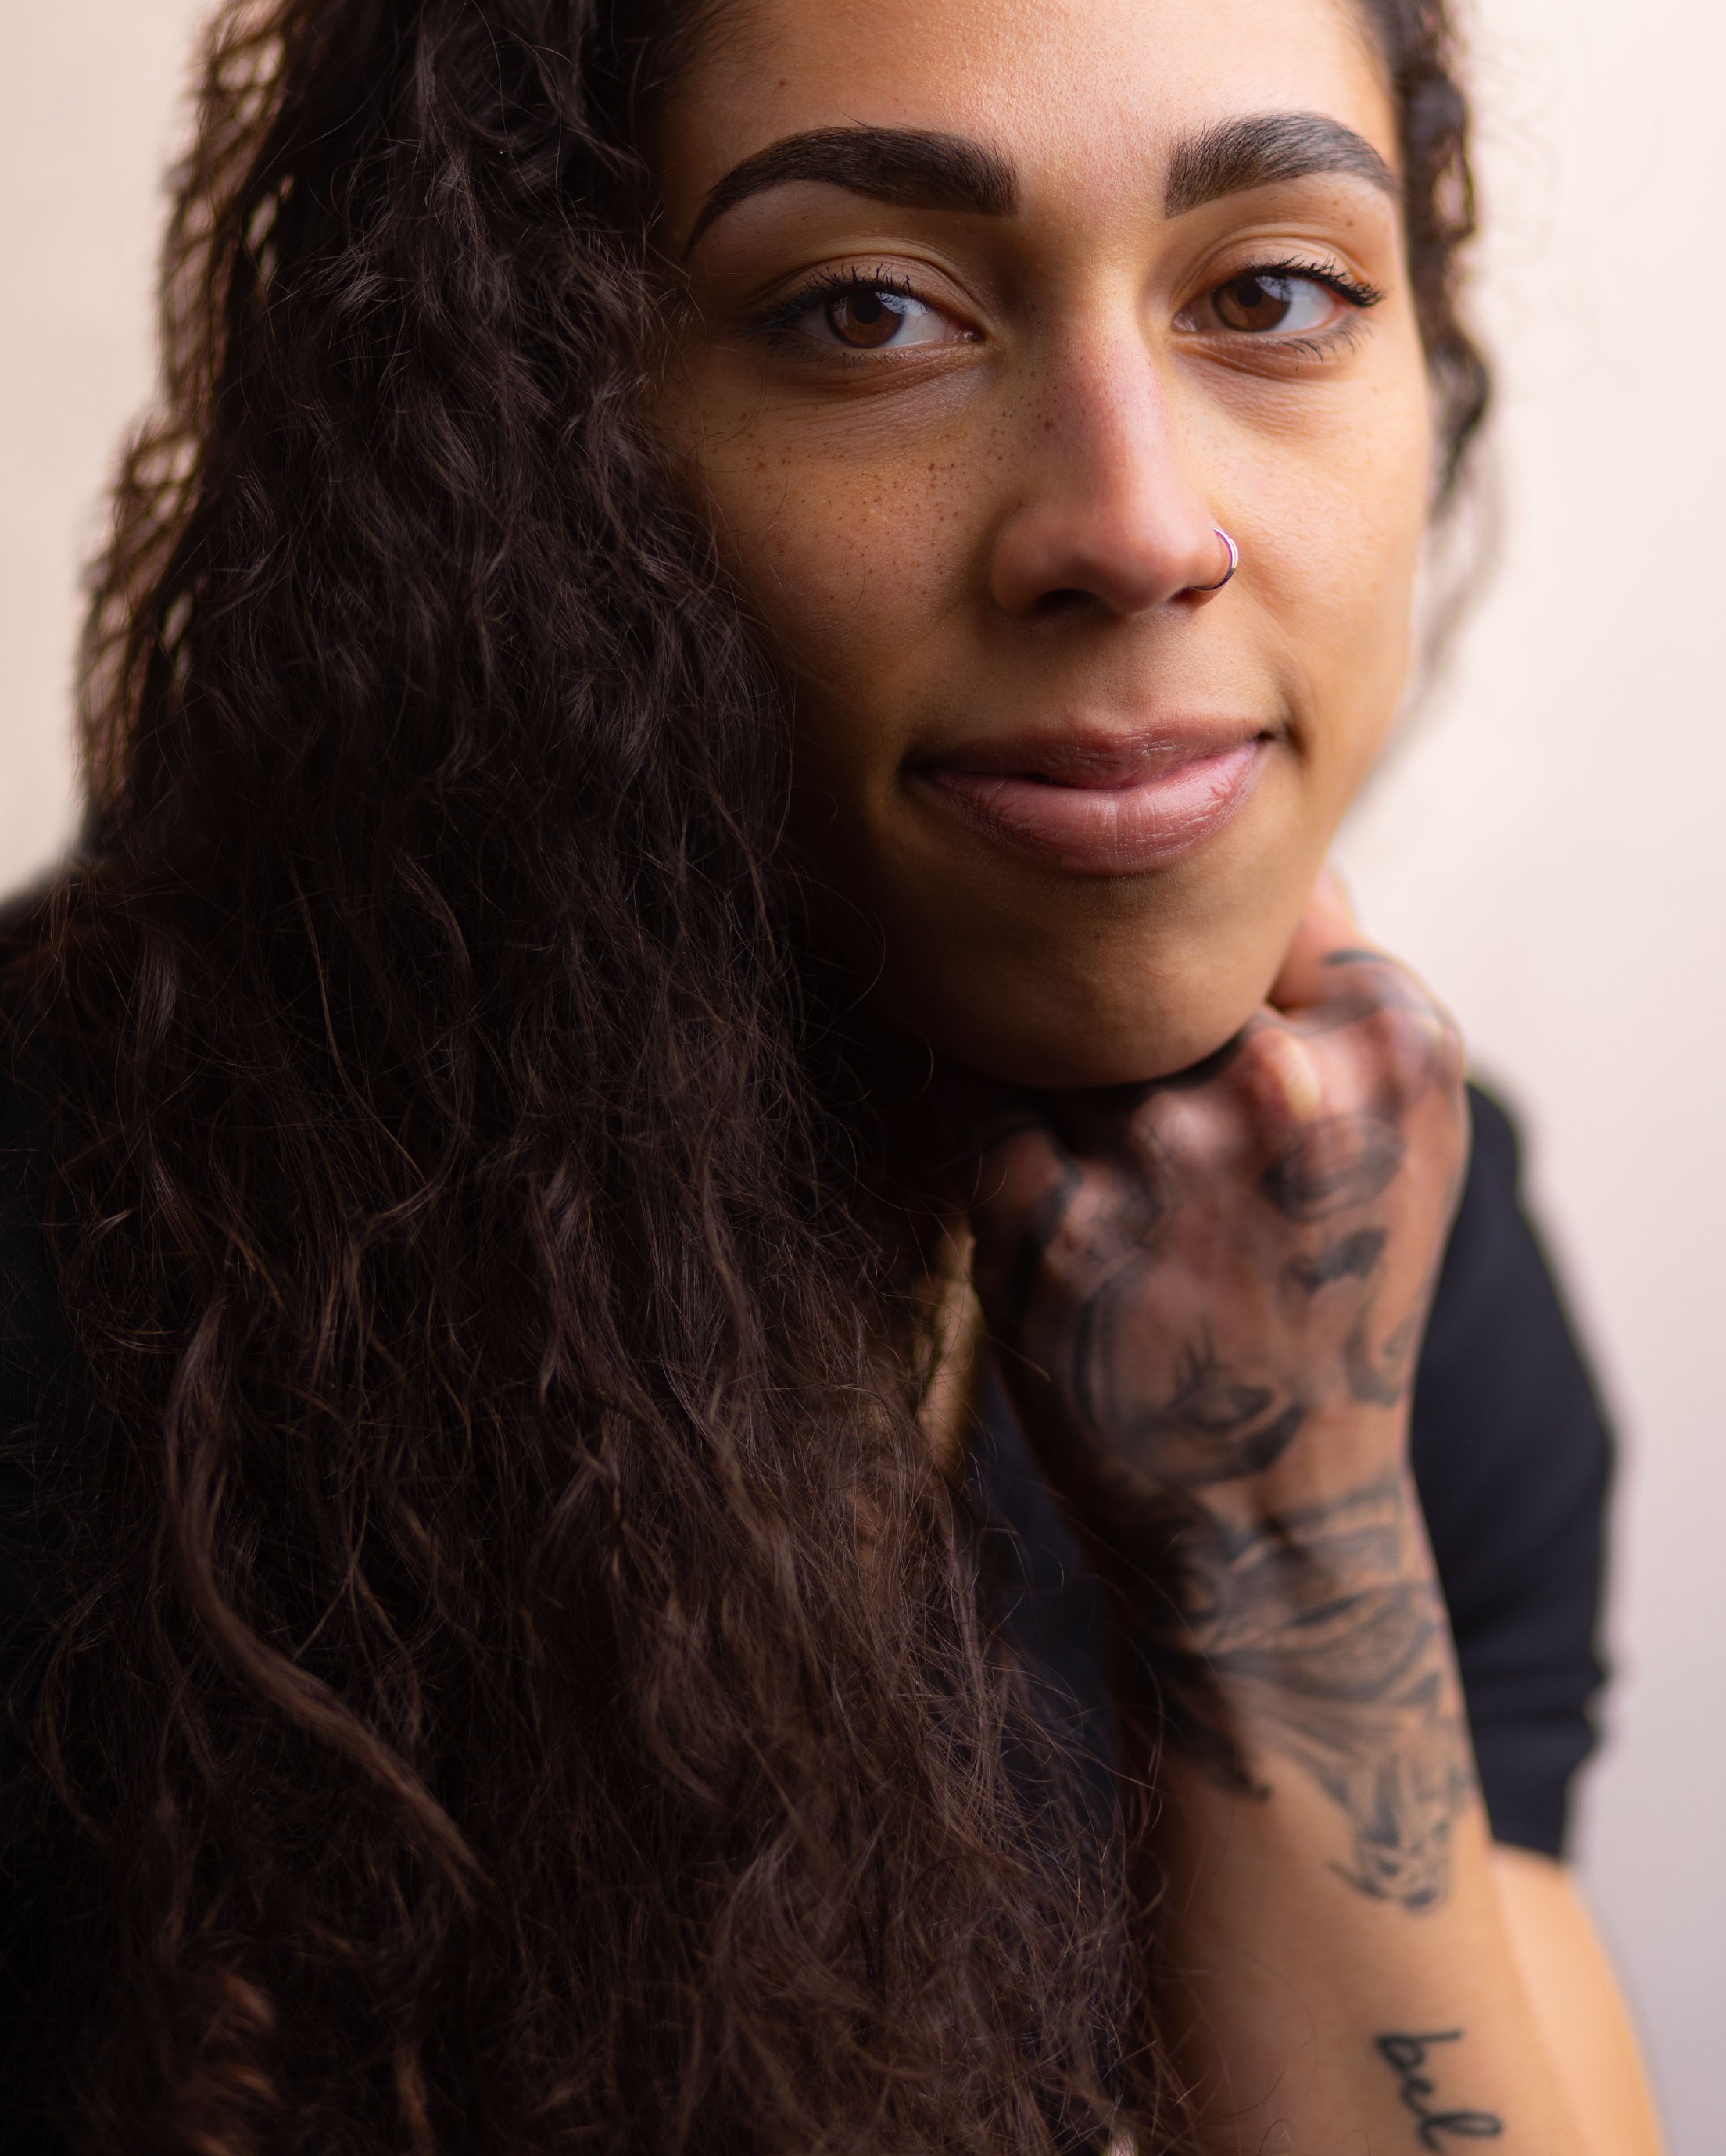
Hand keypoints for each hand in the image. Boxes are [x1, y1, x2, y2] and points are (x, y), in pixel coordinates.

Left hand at [968, 876, 1477, 1906]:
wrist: (1268, 1519)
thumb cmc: (1325, 1298)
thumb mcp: (1398, 1137)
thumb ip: (1337, 984)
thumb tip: (1242, 857)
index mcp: (1395, 1047)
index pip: (1254, 905)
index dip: (1212, 982)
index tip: (1227, 1060)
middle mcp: (1284, 1087)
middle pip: (1138, 963)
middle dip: (1127, 1037)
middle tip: (1160, 1146)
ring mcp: (1160, 1155)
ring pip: (1051, 1025)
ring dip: (1056, 1091)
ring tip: (1115, 1191)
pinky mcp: (1045, 1224)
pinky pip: (978, 1108)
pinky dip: (997, 1151)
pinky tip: (1056, 1222)